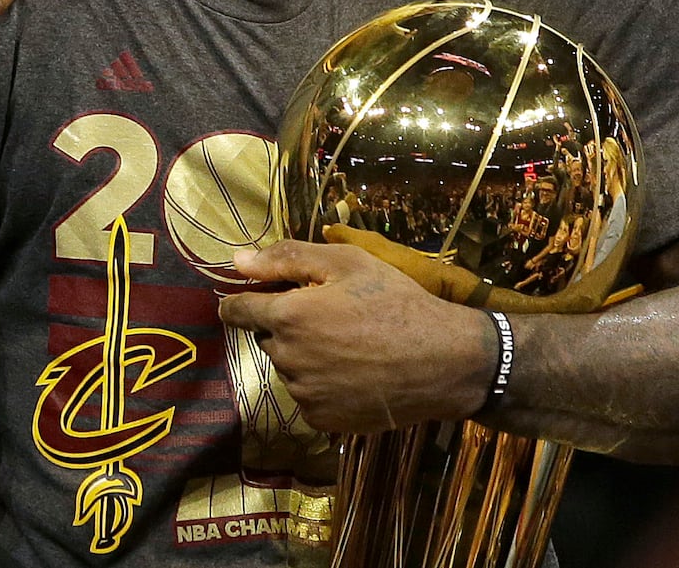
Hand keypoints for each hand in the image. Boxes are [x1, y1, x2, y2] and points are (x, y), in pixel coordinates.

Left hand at [218, 239, 491, 432]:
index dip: (244, 299)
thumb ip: (287, 258)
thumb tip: (237, 261)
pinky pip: (307, 395)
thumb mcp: (346, 262)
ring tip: (349, 344)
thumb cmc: (394, 301)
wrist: (442, 360)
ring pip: (288, 366)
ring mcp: (304, 394)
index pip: (236, 310)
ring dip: (304, 353)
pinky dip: (320, 383)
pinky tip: (353, 371)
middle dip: (287, 324)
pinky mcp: (321, 420)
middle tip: (330, 314)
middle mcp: (287, 358)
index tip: (261, 296)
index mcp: (288, 316)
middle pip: (267, 337)